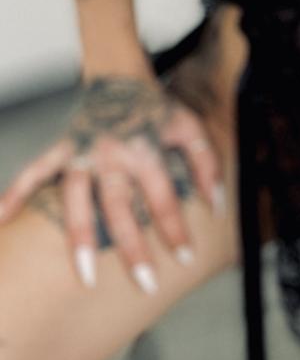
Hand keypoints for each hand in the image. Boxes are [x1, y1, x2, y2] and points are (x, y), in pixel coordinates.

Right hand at [0, 70, 225, 293]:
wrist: (120, 75)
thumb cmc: (156, 109)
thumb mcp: (190, 128)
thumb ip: (207, 164)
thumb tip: (217, 205)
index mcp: (146, 148)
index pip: (163, 195)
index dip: (176, 227)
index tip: (185, 257)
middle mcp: (112, 153)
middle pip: (121, 205)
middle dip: (132, 246)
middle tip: (145, 284)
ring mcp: (82, 152)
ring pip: (77, 197)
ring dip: (80, 235)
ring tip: (84, 274)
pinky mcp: (61, 148)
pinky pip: (34, 171)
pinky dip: (16, 192)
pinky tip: (2, 218)